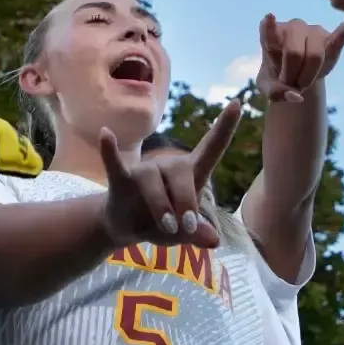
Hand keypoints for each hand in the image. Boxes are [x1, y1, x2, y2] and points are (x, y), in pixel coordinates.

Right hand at [97, 97, 243, 246]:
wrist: (126, 228)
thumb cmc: (162, 224)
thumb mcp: (183, 234)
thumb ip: (197, 235)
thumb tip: (214, 241)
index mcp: (191, 174)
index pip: (211, 147)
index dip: (224, 127)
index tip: (237, 102)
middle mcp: (168, 166)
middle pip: (181, 171)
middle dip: (186, 200)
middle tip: (187, 227)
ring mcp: (144, 171)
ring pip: (152, 181)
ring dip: (160, 206)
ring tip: (165, 228)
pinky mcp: (121, 180)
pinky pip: (115, 164)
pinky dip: (110, 151)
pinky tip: (106, 134)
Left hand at [254, 13, 343, 103]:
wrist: (297, 74)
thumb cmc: (278, 76)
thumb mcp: (268, 88)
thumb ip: (275, 92)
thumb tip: (296, 95)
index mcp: (271, 36)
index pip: (268, 31)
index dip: (269, 27)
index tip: (269, 17)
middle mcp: (292, 28)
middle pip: (294, 54)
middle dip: (292, 76)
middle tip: (292, 85)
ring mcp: (313, 31)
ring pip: (314, 55)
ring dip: (308, 75)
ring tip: (303, 82)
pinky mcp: (331, 40)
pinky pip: (341, 34)